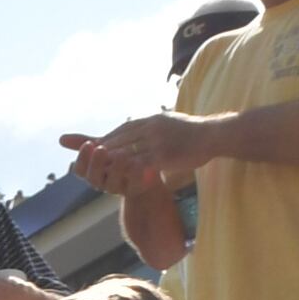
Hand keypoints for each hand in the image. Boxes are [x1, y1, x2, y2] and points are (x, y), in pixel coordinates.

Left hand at [63, 110, 213, 191]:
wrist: (214, 134)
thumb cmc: (192, 133)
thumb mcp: (167, 124)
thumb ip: (150, 129)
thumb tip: (138, 132)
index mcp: (149, 121)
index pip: (120, 131)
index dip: (103, 140)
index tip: (88, 148)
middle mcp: (149, 127)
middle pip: (118, 140)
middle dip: (100, 151)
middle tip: (84, 162)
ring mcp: (156, 140)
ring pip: (126, 151)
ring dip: (109, 162)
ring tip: (96, 171)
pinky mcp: (164, 153)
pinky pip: (141, 163)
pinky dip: (127, 171)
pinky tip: (117, 178)